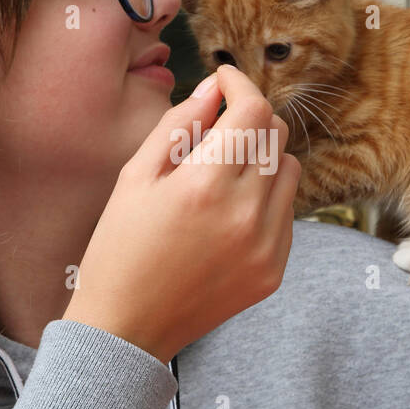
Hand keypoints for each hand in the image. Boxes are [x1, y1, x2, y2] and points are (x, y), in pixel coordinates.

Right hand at [63, 64, 300, 363]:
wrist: (128, 328)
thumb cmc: (120, 249)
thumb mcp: (135, 178)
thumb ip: (178, 127)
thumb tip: (212, 89)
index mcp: (205, 185)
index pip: (251, 110)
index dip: (239, 84)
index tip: (224, 80)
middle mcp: (245, 214)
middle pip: (276, 134)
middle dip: (249, 118)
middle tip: (218, 125)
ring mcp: (266, 245)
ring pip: (289, 170)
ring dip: (262, 156)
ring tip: (222, 171)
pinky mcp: (274, 270)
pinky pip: (287, 212)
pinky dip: (266, 197)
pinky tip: (228, 211)